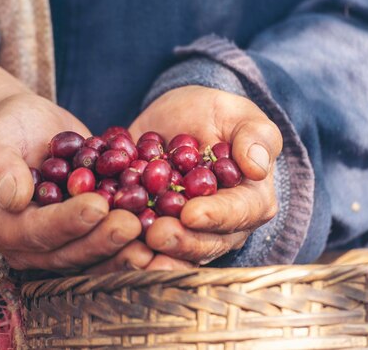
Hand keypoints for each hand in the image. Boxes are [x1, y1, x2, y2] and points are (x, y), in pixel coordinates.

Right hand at [0, 91, 154, 272]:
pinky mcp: (82, 231)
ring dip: (121, 245)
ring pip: (90, 252)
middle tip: (135, 225)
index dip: (68, 222)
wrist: (23, 125)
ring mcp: (58, 240)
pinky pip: (105, 237)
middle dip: (102, 239)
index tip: (98, 206)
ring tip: (150, 229)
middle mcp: (28, 244)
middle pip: (67, 251)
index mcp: (0, 225)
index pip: (36, 231)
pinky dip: (131, 236)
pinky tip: (157, 223)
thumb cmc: (3, 127)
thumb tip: (14, 196)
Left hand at [129, 86, 281, 268]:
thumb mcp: (237, 114)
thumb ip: (255, 136)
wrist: (176, 119)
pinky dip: (128, 245)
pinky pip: (144, 245)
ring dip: (154, 253)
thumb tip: (258, 166)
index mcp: (251, 200)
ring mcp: (189, 234)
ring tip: (132, 242)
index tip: (191, 214)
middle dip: (181, 242)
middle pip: (206, 243)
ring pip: (176, 253)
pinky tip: (109, 240)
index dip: (215, 216)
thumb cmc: (215, 115)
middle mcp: (224, 226)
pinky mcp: (158, 231)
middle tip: (155, 234)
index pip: (239, 213)